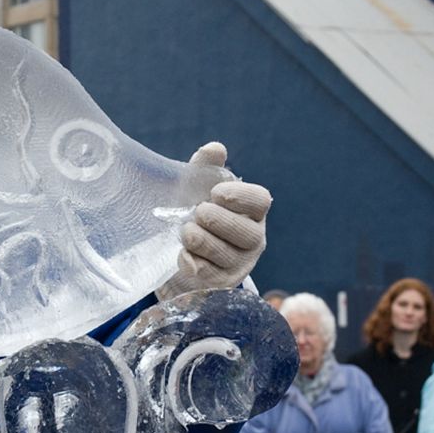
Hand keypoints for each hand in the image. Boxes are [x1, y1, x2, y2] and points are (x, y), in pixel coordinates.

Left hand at [157, 142, 270, 300]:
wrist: (174, 247)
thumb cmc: (192, 209)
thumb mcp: (195, 186)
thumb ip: (206, 166)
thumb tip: (215, 149)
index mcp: (251, 210)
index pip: (259, 201)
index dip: (240, 197)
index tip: (215, 193)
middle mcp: (252, 238)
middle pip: (247, 233)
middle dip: (221, 222)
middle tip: (199, 212)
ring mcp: (238, 263)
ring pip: (228, 256)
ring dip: (204, 242)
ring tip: (186, 231)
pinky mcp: (220, 283)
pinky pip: (210, 276)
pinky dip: (193, 263)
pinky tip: (182, 254)